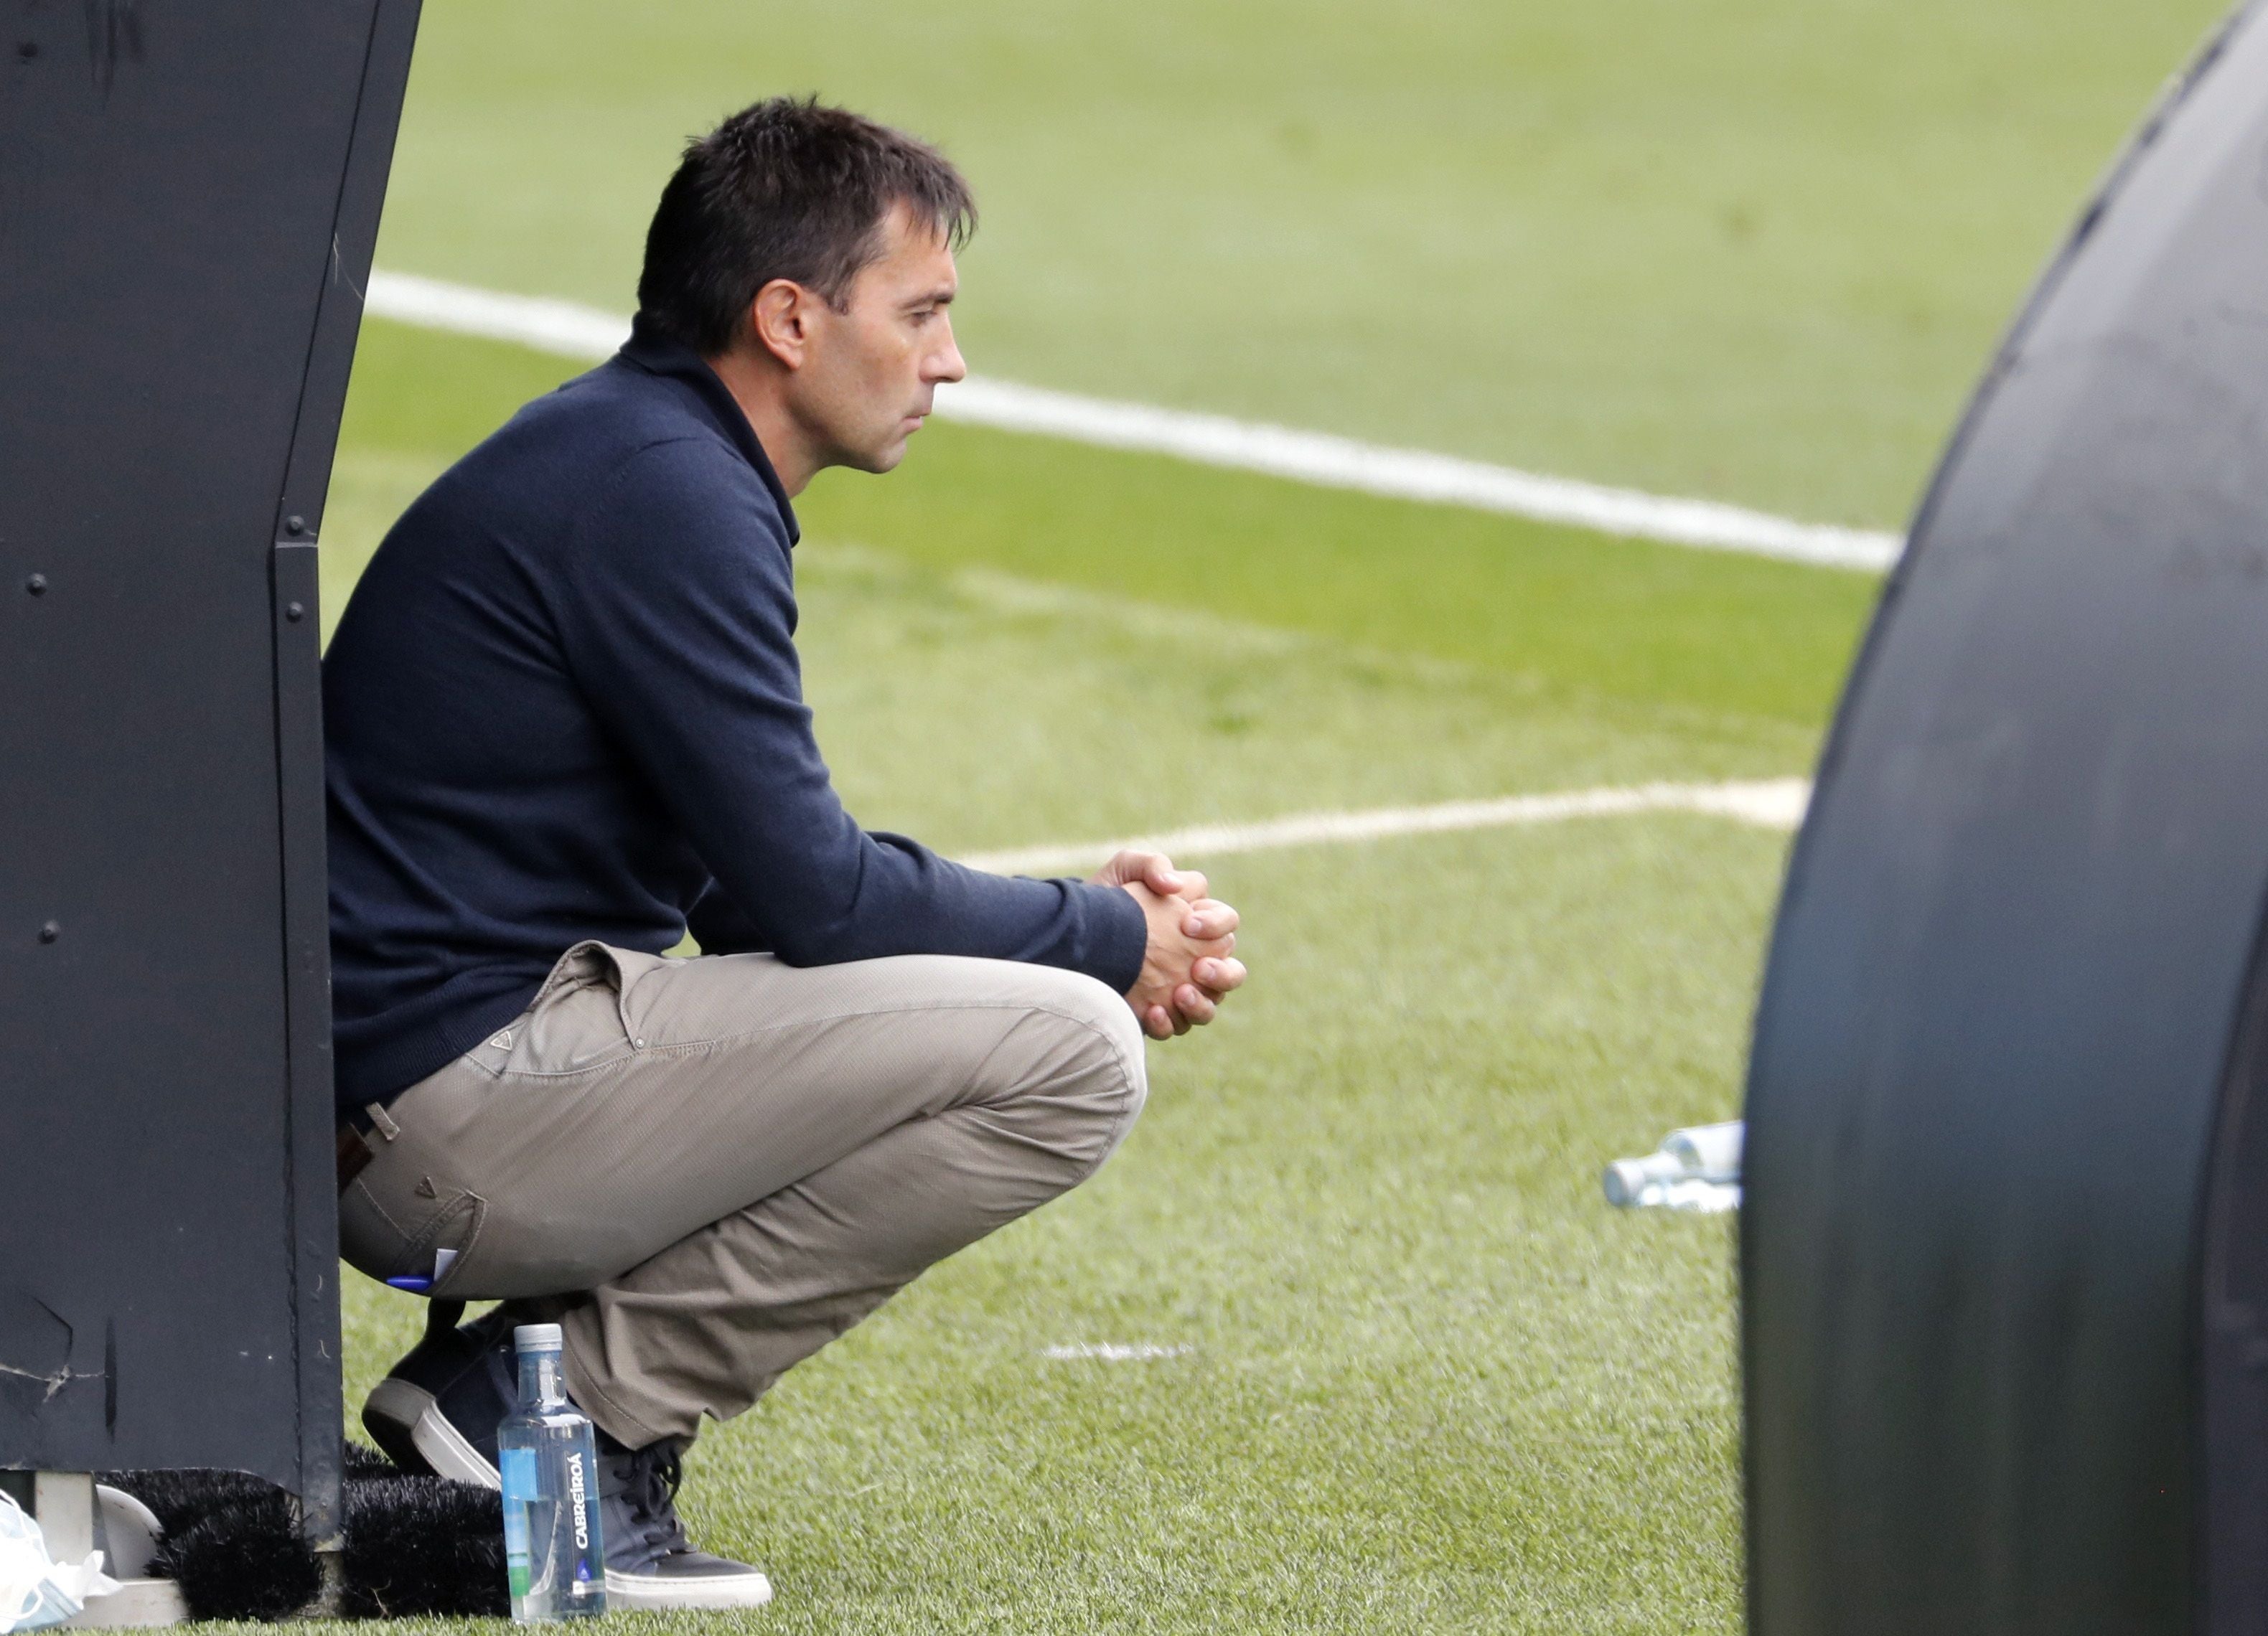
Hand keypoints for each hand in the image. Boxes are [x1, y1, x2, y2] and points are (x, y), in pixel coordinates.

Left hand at [1094, 849, 1247, 1039]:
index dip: (1217, 924)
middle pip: (1233, 973)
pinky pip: (1176, 1027)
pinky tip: (1151, 1012)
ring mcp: (1181, 991)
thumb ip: (1153, 865)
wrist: (1074, 934)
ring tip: (1179, 993)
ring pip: (1210, 1007)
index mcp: (1199, 924)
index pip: (1227, 924)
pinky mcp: (1159, 1014)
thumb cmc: (1105, 899)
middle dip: (1222, 973)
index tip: (1188, 924)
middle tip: (1198, 968)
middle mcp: (1197, 961)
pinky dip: (1168, 1023)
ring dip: (1201, 1004)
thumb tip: (1174, 885)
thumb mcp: (1124, 870)